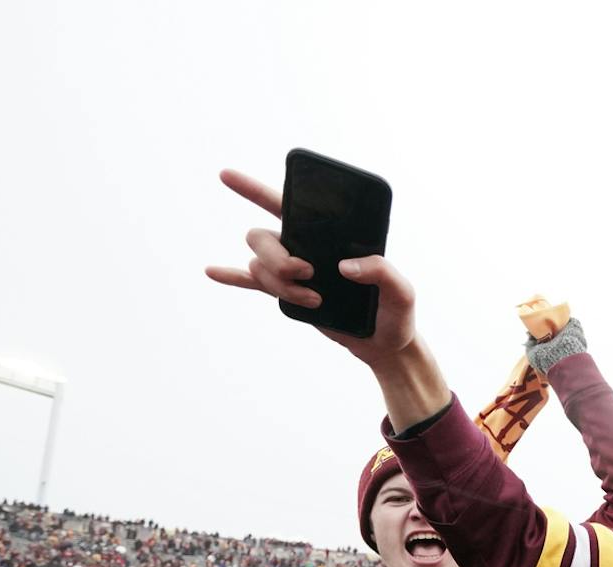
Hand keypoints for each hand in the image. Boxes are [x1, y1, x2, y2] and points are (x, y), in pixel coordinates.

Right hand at [205, 169, 417, 369]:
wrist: (384, 344)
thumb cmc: (395, 312)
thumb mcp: (401, 292)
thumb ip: (383, 272)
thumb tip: (345, 267)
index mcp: (328, 234)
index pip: (287, 203)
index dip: (254, 189)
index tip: (227, 176)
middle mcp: (304, 245)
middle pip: (262, 236)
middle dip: (277, 257)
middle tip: (308, 273)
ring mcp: (293, 270)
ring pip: (259, 264)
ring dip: (279, 284)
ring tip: (315, 300)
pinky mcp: (288, 295)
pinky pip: (251, 282)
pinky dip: (231, 277)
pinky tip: (211, 271)